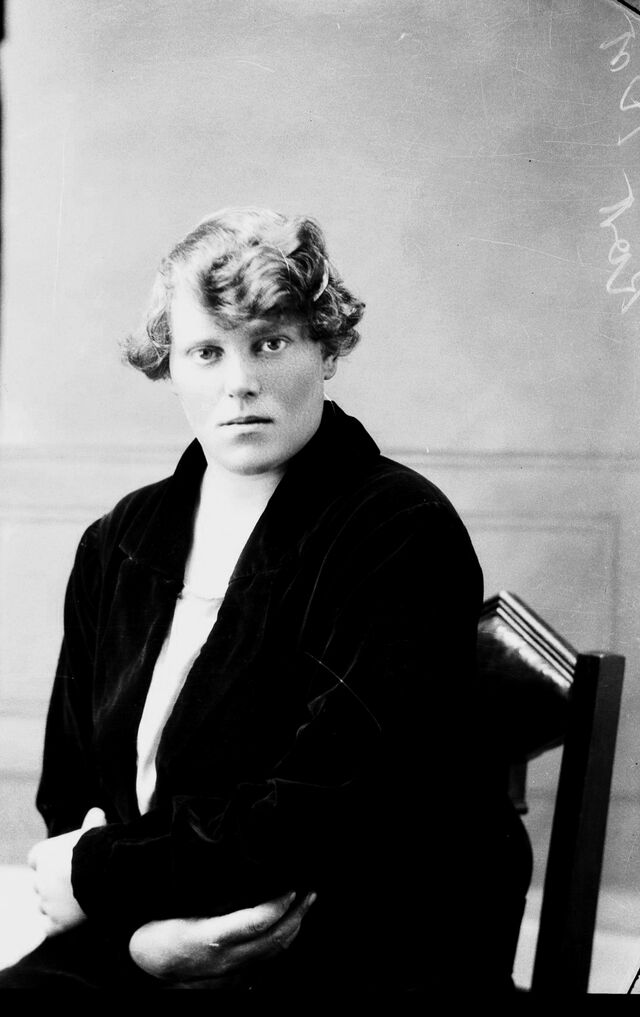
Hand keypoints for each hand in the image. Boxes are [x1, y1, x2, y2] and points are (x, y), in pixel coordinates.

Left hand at [28, 807, 106, 935]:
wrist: (105, 874)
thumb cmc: (99, 848)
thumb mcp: (95, 831)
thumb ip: (93, 823)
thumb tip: (97, 811)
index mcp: (43, 855)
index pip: (36, 860)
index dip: (49, 862)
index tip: (63, 862)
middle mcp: (40, 880)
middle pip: (40, 884)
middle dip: (53, 885)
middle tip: (74, 883)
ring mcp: (47, 903)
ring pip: (44, 906)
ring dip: (55, 905)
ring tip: (77, 900)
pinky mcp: (56, 924)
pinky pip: (49, 927)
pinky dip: (57, 925)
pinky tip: (72, 918)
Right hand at [129, 890, 316, 986]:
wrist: (139, 968)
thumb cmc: (153, 932)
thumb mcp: (176, 907)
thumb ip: (208, 894)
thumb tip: (238, 872)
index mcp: (212, 937)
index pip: (256, 923)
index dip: (278, 905)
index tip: (291, 886)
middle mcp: (225, 959)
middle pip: (273, 940)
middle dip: (296, 915)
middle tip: (310, 891)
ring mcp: (230, 971)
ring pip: (272, 952)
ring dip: (293, 927)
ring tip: (305, 904)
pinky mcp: (230, 975)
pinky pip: (264, 959)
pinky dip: (280, 941)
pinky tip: (287, 927)